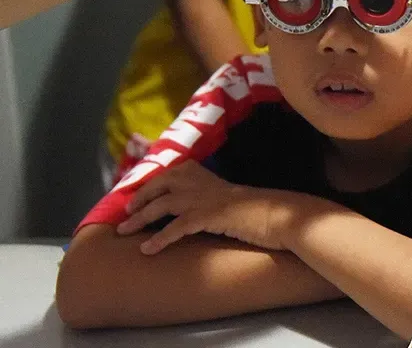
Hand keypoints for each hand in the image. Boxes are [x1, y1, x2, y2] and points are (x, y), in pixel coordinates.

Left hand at [116, 161, 301, 254]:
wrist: (276, 214)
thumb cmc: (253, 208)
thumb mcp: (225, 196)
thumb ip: (206, 196)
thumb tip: (190, 207)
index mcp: (204, 174)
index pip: (169, 173)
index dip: (150, 184)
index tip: (135, 194)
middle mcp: (201, 181)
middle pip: (160, 185)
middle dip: (139, 198)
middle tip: (126, 211)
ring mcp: (204, 197)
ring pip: (162, 205)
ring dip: (140, 219)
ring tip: (123, 231)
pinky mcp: (208, 216)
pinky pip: (176, 227)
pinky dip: (159, 239)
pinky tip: (147, 249)